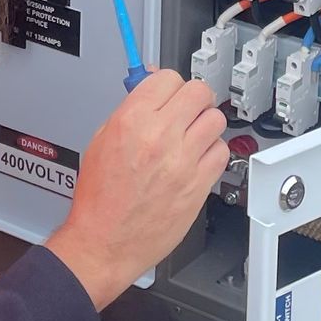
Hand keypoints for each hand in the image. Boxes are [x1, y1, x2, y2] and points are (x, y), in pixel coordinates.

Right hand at [46, 71, 228, 312]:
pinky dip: (212, 152)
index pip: (167, 77)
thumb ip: (130, 110)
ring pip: (215, 119)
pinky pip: (221, 152)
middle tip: (186, 109)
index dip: (168, 84)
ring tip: (191, 137)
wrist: (104, 243)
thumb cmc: (99, 199)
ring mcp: (183, 161)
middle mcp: (160, 136)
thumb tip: (151, 87)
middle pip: (199, 92)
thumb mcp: (102, 140)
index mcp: (131, 120)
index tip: (168, 92)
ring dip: (205, 124)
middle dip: (192, 98)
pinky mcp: (199, 185)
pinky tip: (197, 160)